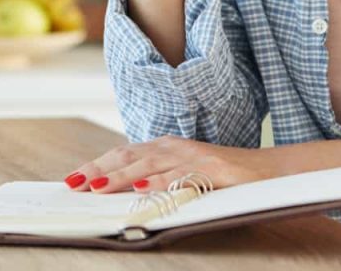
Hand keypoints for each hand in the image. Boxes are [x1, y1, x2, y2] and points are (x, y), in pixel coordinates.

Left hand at [60, 135, 277, 193]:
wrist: (267, 170)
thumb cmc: (223, 175)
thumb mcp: (184, 173)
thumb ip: (157, 178)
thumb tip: (123, 193)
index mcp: (166, 147)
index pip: (124, 153)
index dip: (97, 165)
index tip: (73, 178)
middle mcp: (175, 147)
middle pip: (130, 157)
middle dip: (99, 170)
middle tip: (74, 184)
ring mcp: (193, 157)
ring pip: (149, 166)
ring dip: (121, 177)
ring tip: (97, 187)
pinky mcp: (211, 170)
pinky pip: (181, 177)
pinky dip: (159, 183)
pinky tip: (142, 189)